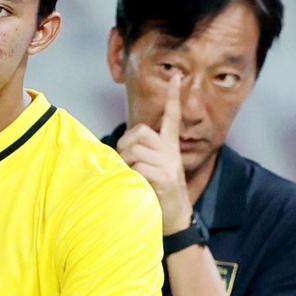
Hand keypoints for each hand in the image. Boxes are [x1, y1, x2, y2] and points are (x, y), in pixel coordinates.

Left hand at [117, 74, 192, 234]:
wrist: (174, 219)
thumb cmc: (158, 194)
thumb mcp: (152, 170)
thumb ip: (141, 155)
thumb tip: (119, 150)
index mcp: (170, 146)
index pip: (172, 116)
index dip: (173, 96)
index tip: (176, 77)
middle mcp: (171, 151)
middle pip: (141, 131)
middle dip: (125, 143)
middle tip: (123, 160)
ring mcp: (169, 163)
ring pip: (136, 149)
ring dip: (125, 162)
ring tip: (130, 175)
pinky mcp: (165, 176)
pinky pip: (138, 166)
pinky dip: (131, 175)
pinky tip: (137, 184)